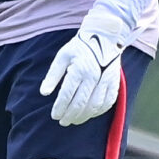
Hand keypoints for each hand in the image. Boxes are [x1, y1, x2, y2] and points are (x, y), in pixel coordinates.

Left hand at [39, 9, 132, 126]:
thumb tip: (44, 92)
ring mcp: (106, 80)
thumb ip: (53, 75)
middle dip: (70, 116)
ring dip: (83, 116)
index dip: (60, 108)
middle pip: (80, 103)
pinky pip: (107, 103)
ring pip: (94, 106)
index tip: (54, 115)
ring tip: (74, 120)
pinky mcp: (114, 82)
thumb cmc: (80, 47)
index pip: (67, 95)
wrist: (104, 37)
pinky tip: (89, 114)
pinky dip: (98, 112)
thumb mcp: (62, 56)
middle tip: (62, 122)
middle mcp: (94, 76)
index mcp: (79, 69)